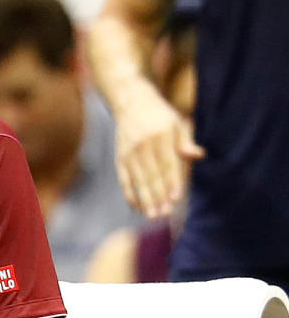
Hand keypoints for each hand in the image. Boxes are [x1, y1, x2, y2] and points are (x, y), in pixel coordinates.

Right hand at [113, 84, 203, 217]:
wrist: (131, 102)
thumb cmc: (161, 115)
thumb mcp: (177, 123)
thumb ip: (186, 141)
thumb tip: (198, 155)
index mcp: (161, 135)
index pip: (168, 162)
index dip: (172, 181)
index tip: (177, 198)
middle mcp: (143, 144)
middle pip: (151, 174)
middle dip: (158, 195)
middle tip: (164, 214)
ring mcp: (129, 151)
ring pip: (138, 179)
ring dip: (145, 199)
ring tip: (152, 215)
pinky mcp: (119, 157)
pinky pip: (124, 179)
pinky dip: (129, 193)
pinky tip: (136, 207)